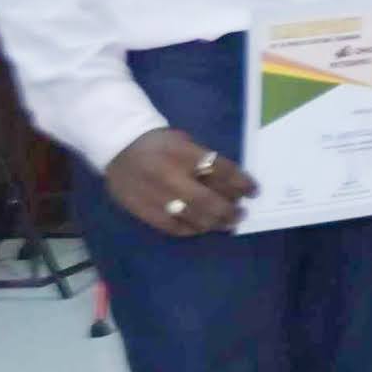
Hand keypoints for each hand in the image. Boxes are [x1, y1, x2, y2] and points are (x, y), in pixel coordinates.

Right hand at [101, 125, 251, 236]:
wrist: (118, 147)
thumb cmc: (160, 144)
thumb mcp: (186, 143)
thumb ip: (205, 162)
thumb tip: (232, 185)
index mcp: (184, 153)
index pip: (222, 170)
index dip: (242, 183)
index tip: (253, 191)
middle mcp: (171, 176)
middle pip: (209, 200)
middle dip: (230, 210)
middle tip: (241, 214)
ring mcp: (156, 196)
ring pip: (192, 217)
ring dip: (215, 223)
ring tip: (226, 223)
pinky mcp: (143, 211)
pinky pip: (173, 227)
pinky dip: (191, 229)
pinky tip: (201, 227)